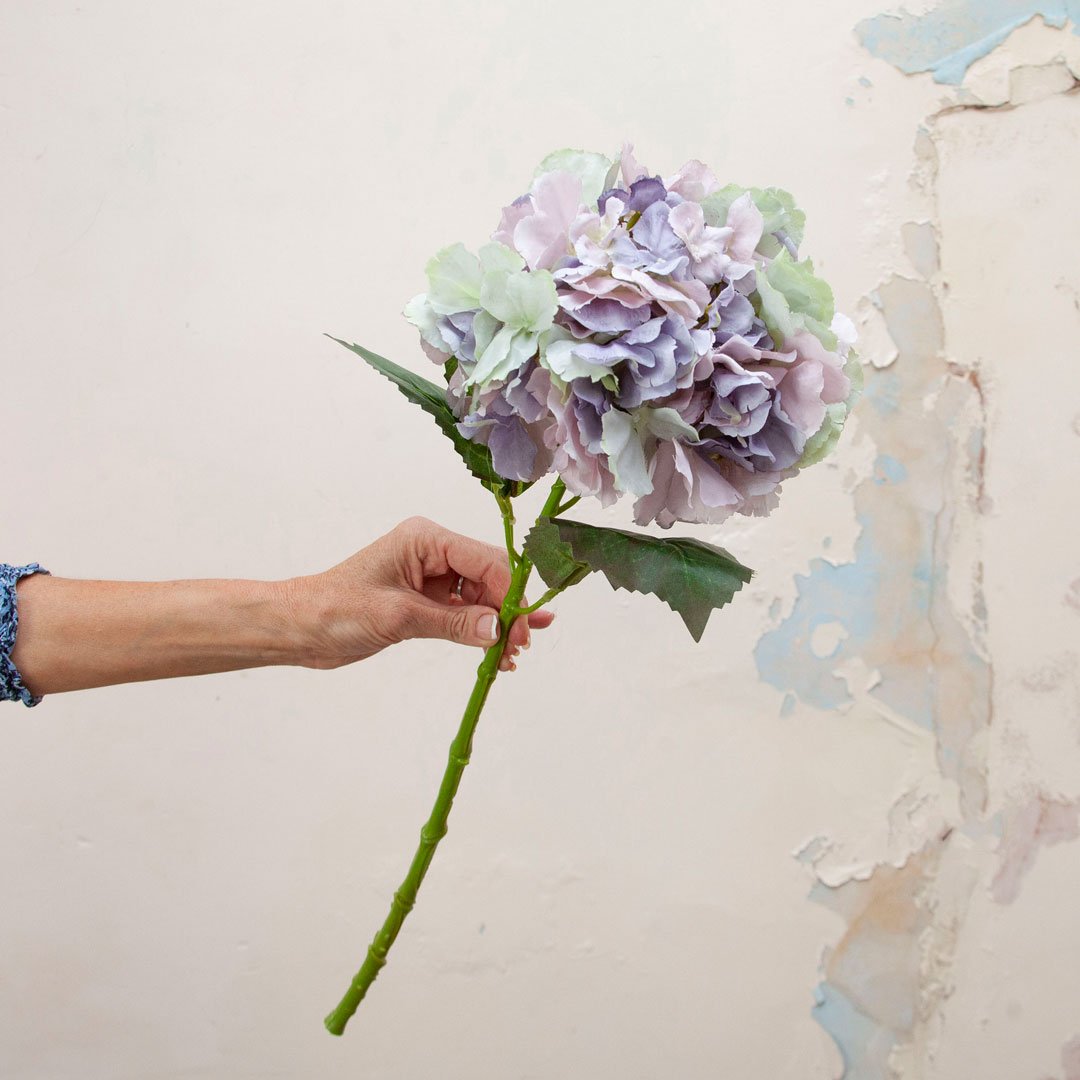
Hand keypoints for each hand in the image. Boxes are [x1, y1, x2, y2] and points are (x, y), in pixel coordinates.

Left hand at [289, 516, 553, 671]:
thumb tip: (498, 631)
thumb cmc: (336, 609)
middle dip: (508, 610)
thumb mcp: (399, 616)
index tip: (522, 627)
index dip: (509, 592)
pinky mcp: (426, 602)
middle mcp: (433, 552)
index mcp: (426, 539)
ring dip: (498, 624)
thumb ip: (454, 624)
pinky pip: (464, 614)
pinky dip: (481, 632)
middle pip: (489, 577)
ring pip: (481, 598)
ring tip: (515, 653)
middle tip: (522, 644)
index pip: (484, 560)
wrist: (300, 628)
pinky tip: (497, 651)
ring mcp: (431, 578)